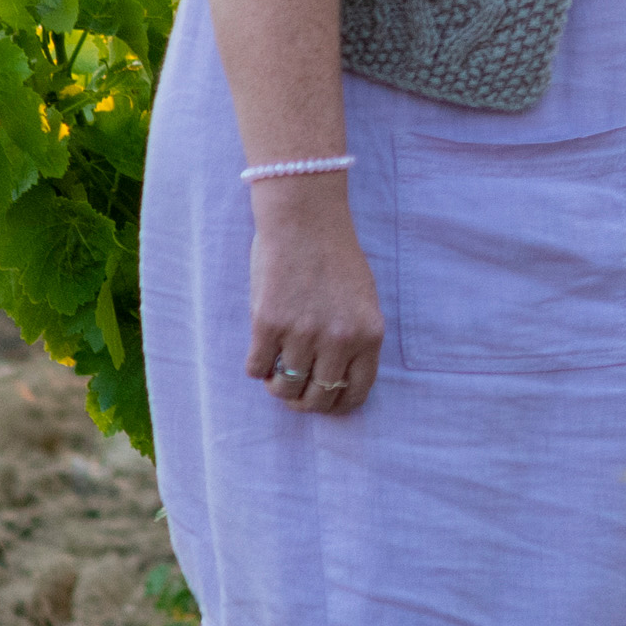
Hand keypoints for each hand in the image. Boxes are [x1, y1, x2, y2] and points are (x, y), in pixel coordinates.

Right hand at [245, 178, 383, 412]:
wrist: (305, 221)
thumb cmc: (335, 257)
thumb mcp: (363, 300)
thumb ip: (355, 340)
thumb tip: (336, 382)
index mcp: (369, 335)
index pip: (355, 394)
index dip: (336, 404)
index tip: (323, 399)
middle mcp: (339, 340)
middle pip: (317, 399)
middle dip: (303, 401)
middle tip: (293, 389)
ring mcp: (302, 334)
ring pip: (284, 389)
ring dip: (277, 385)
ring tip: (276, 370)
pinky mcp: (268, 325)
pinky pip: (256, 369)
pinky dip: (257, 366)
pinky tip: (262, 349)